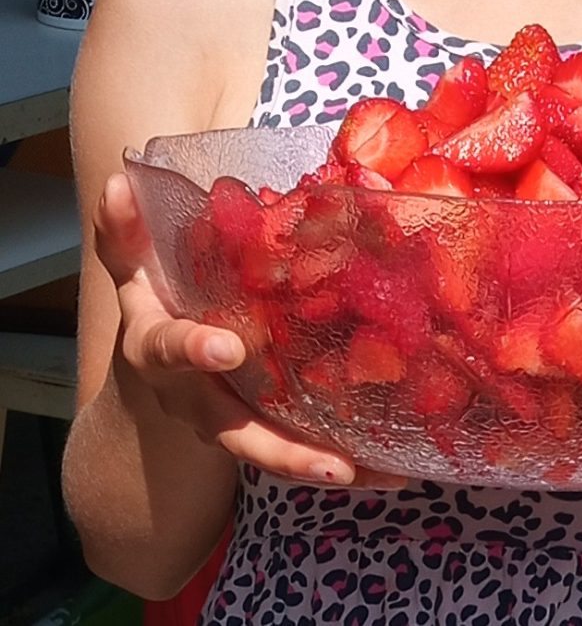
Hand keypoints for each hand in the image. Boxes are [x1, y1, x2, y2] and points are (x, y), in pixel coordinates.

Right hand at [94, 171, 407, 489]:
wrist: (152, 380)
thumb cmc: (155, 309)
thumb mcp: (134, 270)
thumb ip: (126, 230)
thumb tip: (120, 180)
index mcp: (158, 348)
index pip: (167, 350)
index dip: (191, 350)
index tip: (224, 348)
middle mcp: (193, 397)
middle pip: (232, 429)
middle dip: (277, 447)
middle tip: (329, 463)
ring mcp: (228, 421)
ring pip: (270, 451)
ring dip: (316, 466)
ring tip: (368, 471)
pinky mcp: (262, 429)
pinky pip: (299, 450)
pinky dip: (340, 462)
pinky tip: (390, 470)